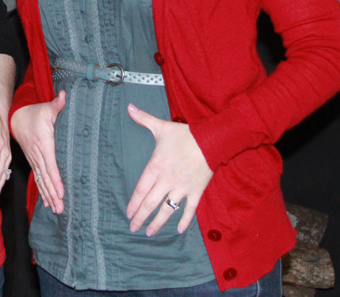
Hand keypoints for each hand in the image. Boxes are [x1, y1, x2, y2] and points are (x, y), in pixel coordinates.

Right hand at [10, 91, 66, 213]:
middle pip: (46, 177)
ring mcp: (34, 160)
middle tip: (61, 209)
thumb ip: (57, 104)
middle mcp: (38, 155)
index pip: (50, 164)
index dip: (56, 179)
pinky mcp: (33, 162)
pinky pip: (38, 179)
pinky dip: (43, 191)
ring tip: (57, 210)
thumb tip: (65, 95)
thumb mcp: (46, 108)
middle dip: (53, 194)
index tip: (61, 192)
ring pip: (42, 181)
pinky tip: (48, 203)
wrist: (17, 118)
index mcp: (43, 144)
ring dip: (49, 196)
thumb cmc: (34, 113)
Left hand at [125, 104, 212, 235]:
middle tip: (133, 229)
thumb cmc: (184, 135)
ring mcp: (182, 188)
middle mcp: (167, 180)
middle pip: (150, 203)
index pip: (141, 190)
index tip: (128, 213)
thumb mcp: (161, 127)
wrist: (211, 140)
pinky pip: (189, 210)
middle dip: (140, 218)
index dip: (134, 203)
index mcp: (156, 167)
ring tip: (149, 233)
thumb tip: (129, 107)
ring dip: (158, 223)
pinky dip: (185, 221)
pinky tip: (179, 230)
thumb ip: (143, 119)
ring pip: (167, 209)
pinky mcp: (196, 191)